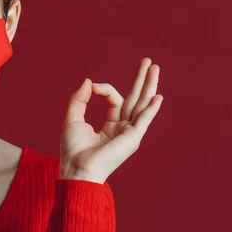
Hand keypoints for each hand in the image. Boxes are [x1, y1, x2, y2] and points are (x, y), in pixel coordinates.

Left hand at [60, 57, 163, 183]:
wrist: (77, 169)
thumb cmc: (73, 150)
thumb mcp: (72, 118)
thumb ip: (80, 99)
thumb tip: (89, 81)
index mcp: (111, 127)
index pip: (115, 100)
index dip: (105, 89)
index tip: (92, 87)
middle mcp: (124, 129)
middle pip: (136, 100)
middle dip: (142, 80)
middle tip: (148, 62)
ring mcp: (130, 134)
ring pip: (142, 105)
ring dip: (149, 86)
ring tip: (155, 68)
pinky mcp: (132, 138)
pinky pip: (143, 120)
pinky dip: (151, 108)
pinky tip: (158, 96)